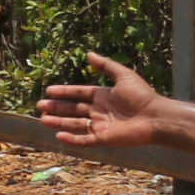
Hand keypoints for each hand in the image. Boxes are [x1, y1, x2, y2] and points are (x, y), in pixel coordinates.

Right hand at [36, 51, 162, 149]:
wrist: (155, 117)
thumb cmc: (142, 96)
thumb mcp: (123, 76)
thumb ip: (106, 66)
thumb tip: (89, 54)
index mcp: (103, 96)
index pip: (79, 93)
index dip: (64, 92)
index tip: (49, 90)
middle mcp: (99, 111)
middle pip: (73, 109)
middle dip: (56, 108)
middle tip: (40, 106)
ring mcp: (100, 125)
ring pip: (74, 124)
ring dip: (59, 122)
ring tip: (43, 119)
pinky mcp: (104, 138)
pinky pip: (84, 140)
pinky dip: (71, 139)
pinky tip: (59, 136)